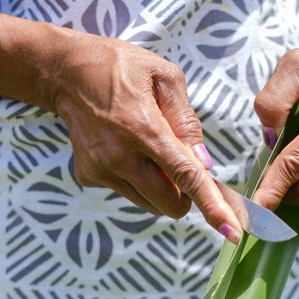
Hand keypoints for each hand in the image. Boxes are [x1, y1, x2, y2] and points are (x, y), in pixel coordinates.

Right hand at [48, 30, 241, 241]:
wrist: (68, 72)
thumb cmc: (122, 67)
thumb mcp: (164, 76)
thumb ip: (187, 121)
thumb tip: (203, 164)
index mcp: (143, 128)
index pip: (184, 176)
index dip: (211, 205)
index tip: (231, 231)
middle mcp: (118, 155)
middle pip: (169, 202)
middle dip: (186, 194)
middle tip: (183, 164)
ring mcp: (100, 169)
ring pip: (149, 201)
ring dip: (160, 185)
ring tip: (147, 145)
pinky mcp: (88, 175)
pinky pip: (127, 190)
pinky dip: (136, 177)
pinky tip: (124, 146)